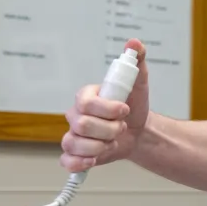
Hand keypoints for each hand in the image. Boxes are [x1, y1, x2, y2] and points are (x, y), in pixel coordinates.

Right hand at [60, 38, 149, 172]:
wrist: (139, 131)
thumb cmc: (134, 106)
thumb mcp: (139, 82)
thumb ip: (137, 61)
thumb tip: (134, 42)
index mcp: (86, 96)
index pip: (86, 103)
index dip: (108, 109)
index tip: (125, 109)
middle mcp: (75, 115)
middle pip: (83, 125)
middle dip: (110, 129)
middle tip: (122, 127)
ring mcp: (73, 134)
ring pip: (76, 143)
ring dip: (102, 145)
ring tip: (113, 140)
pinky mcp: (75, 153)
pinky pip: (67, 160)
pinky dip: (80, 163)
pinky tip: (95, 159)